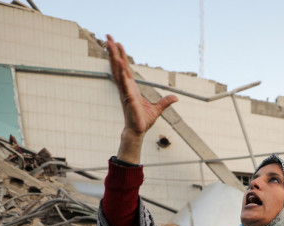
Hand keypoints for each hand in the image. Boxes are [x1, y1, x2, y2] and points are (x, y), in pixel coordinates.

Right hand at [107, 35, 177, 163]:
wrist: (138, 131)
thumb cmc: (143, 120)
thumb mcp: (158, 108)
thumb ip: (165, 101)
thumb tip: (176, 97)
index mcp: (131, 87)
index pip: (125, 68)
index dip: (121, 56)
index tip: (116, 43)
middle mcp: (125, 87)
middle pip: (118, 66)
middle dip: (112, 51)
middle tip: (107, 36)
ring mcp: (125, 91)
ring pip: (118, 71)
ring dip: (114, 57)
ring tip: (109, 44)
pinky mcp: (127, 97)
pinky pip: (123, 83)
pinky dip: (121, 72)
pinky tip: (119, 62)